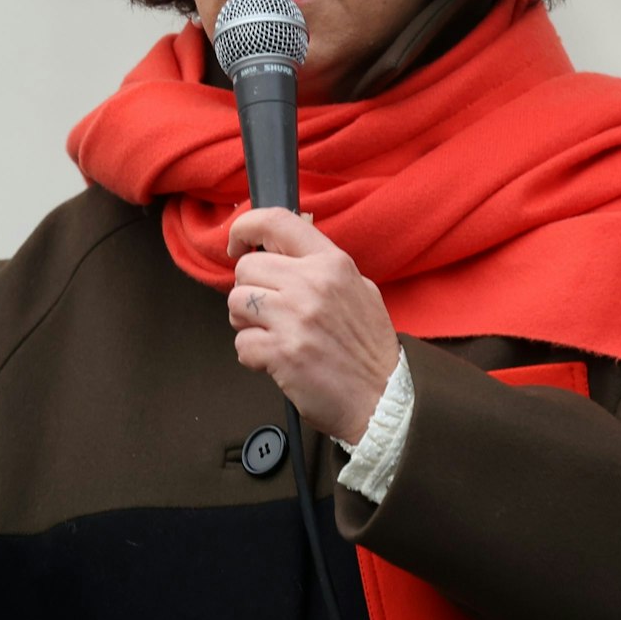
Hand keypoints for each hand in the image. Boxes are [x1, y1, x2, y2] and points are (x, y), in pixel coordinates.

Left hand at [226, 208, 398, 443]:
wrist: (383, 397)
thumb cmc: (368, 348)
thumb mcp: (358, 290)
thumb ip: (320, 268)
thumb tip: (279, 252)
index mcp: (331, 263)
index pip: (276, 222)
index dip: (245, 226)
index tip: (237, 244)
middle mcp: (312, 284)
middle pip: (246, 269)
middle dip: (249, 291)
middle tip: (268, 312)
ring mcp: (295, 318)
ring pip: (236, 303)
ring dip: (246, 322)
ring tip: (272, 335)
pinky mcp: (282, 352)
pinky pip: (241, 343)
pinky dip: (252, 355)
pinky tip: (277, 360)